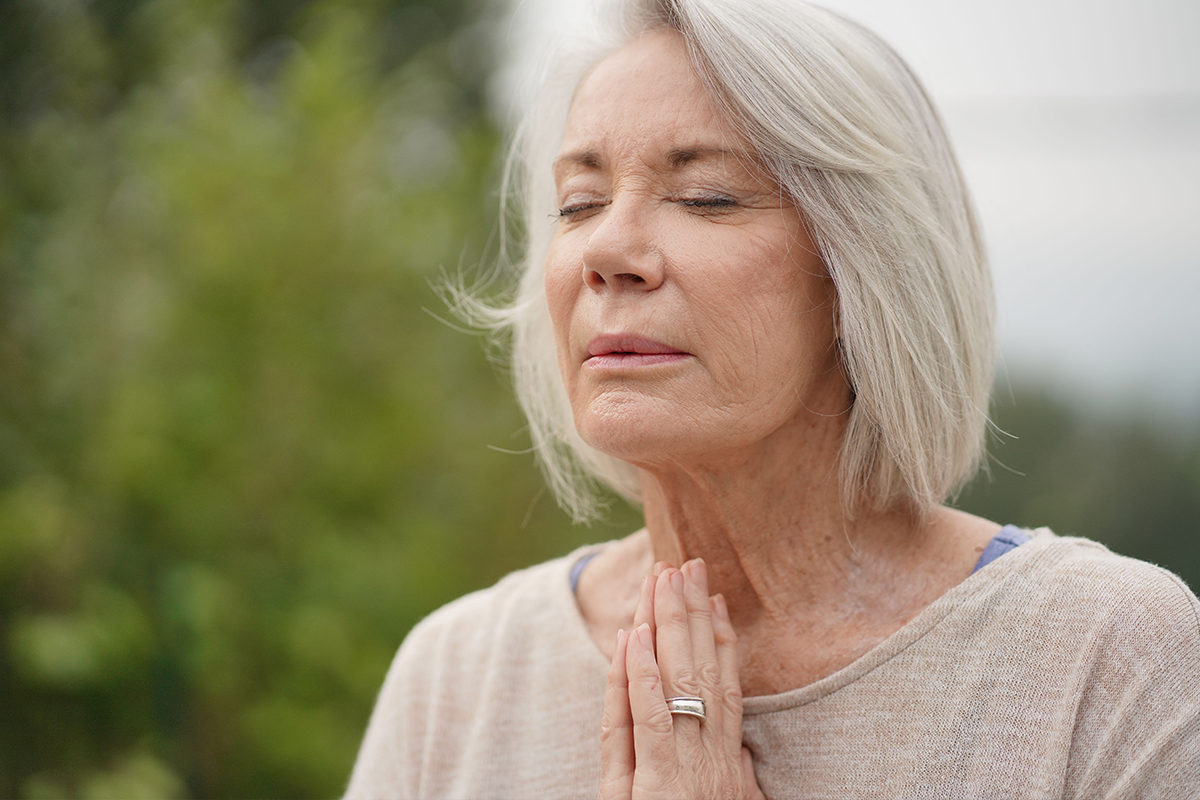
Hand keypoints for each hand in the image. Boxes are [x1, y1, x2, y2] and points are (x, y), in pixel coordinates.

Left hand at [598, 559, 764, 799]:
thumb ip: (736, 781)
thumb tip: (743, 752)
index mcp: (724, 760)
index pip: (724, 687)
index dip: (719, 638)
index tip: (716, 599)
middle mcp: (710, 756)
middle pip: (701, 669)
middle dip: (693, 613)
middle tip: (687, 566)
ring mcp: (684, 767)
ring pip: (676, 682)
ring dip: (667, 624)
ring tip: (663, 578)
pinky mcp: (658, 786)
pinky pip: (647, 720)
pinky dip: (640, 675)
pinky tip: (634, 635)